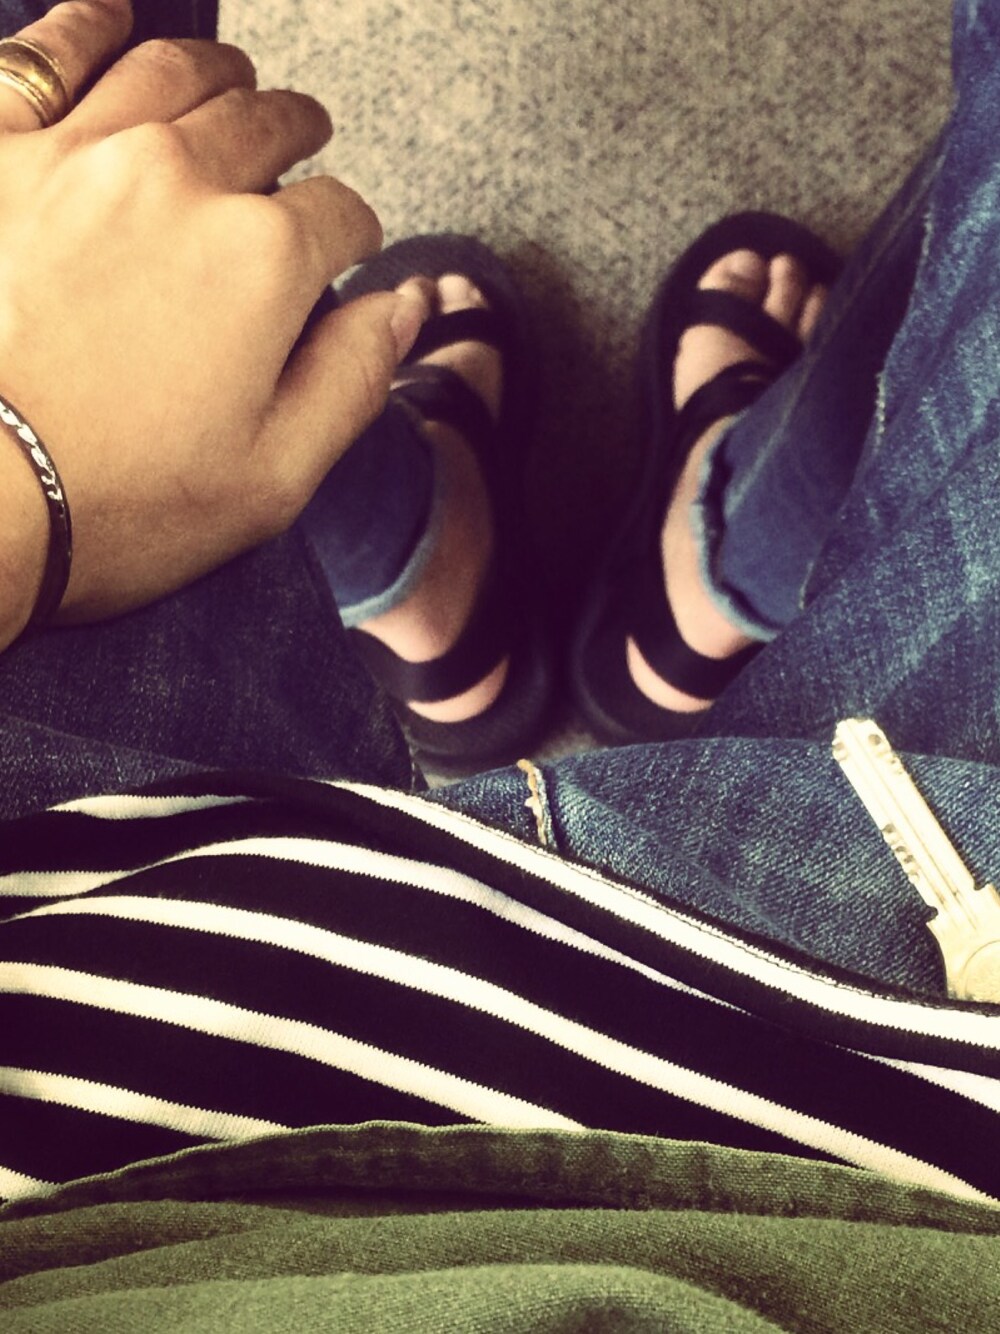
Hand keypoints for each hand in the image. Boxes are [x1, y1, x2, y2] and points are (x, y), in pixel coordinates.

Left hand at [0, 1, 427, 641]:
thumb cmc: (119, 503)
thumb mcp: (275, 476)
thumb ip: (355, 378)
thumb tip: (408, 303)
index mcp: (263, 260)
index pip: (338, 214)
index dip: (353, 230)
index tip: (348, 243)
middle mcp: (181, 180)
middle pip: (263, 126)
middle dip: (296, 130)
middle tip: (304, 137)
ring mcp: (80, 153)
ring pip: (171, 73)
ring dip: (219, 73)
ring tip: (234, 79)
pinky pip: (48, 57)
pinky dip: (89, 29)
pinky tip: (112, 23)